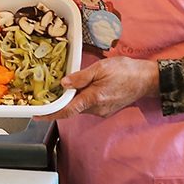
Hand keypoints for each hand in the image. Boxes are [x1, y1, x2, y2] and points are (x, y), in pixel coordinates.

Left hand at [37, 56, 158, 119]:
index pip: (67, 110)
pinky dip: (81, 99)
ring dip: (71, 100)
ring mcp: (102, 111)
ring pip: (80, 107)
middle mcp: (97, 109)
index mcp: (94, 99)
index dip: (50, 114)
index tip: (36, 115)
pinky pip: (89, 105)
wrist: (147, 79)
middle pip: (72, 109)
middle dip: (59, 103)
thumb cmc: (126, 71)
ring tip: (63, 88)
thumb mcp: (101, 68)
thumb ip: (81, 77)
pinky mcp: (106, 109)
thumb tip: (63, 84)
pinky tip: (81, 88)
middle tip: (46, 94)